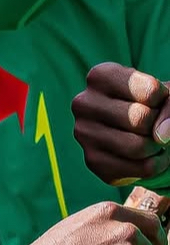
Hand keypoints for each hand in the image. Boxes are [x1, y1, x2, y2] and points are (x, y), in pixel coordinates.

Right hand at [72, 62, 169, 184]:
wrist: (137, 129)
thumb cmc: (153, 104)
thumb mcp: (165, 95)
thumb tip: (161, 137)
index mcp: (100, 76)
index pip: (149, 91)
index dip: (163, 99)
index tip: (154, 100)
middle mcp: (83, 102)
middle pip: (140, 119)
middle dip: (157, 125)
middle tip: (151, 123)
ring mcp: (83, 133)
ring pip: (138, 147)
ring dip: (156, 147)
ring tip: (151, 140)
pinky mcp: (92, 160)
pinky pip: (139, 169)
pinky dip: (155, 164)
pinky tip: (147, 156)